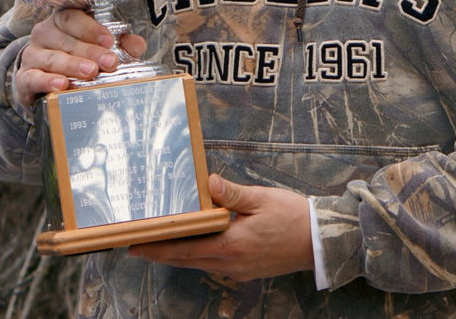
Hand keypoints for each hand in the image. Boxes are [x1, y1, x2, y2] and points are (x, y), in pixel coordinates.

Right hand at [16, 9, 145, 107]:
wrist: (45, 80)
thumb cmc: (78, 56)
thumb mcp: (101, 47)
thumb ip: (121, 44)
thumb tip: (138, 45)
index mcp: (64, 19)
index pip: (73, 16)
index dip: (92, 27)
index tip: (109, 40)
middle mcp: (45, 32)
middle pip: (66, 37)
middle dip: (90, 50)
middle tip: (109, 62)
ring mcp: (32, 54)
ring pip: (51, 57)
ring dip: (72, 64)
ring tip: (90, 72)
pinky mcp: (24, 77)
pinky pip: (32, 77)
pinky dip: (46, 81)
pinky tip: (61, 85)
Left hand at [128, 174, 313, 280]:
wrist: (319, 241)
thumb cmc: (292, 217)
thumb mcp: (262, 199)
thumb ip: (232, 194)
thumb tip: (209, 184)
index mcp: (232, 245)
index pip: (185, 249)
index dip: (158, 248)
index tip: (136, 246)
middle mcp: (231, 263)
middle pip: (187, 260)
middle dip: (162, 252)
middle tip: (139, 244)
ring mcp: (238, 270)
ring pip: (200, 263)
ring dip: (180, 253)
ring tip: (161, 241)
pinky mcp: (246, 269)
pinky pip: (214, 263)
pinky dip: (199, 254)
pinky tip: (196, 242)